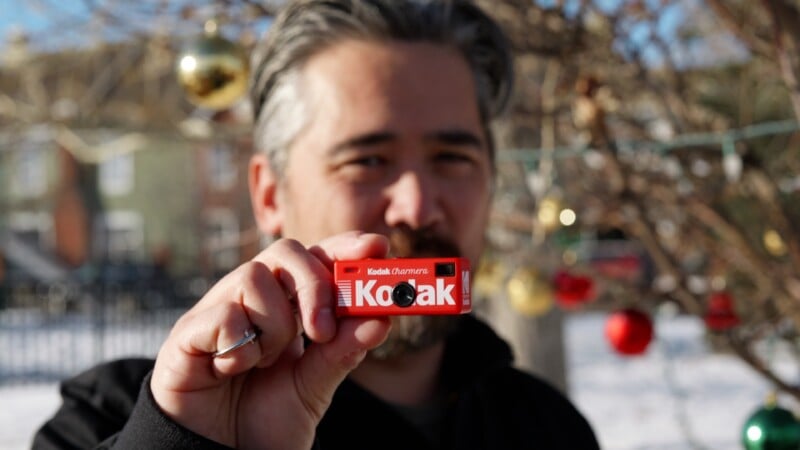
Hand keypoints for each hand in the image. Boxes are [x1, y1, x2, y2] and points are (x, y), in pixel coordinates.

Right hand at [150, 232, 391, 448]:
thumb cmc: (262, 420)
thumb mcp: (313, 387)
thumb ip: (341, 353)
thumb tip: (379, 320)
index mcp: (287, 306)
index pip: (316, 258)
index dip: (345, 247)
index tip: (376, 247)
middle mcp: (252, 299)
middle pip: (286, 252)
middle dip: (314, 284)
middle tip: (323, 330)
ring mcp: (217, 312)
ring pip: (254, 277)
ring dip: (274, 326)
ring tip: (264, 364)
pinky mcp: (186, 335)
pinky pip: (222, 315)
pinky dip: (238, 348)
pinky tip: (231, 371)